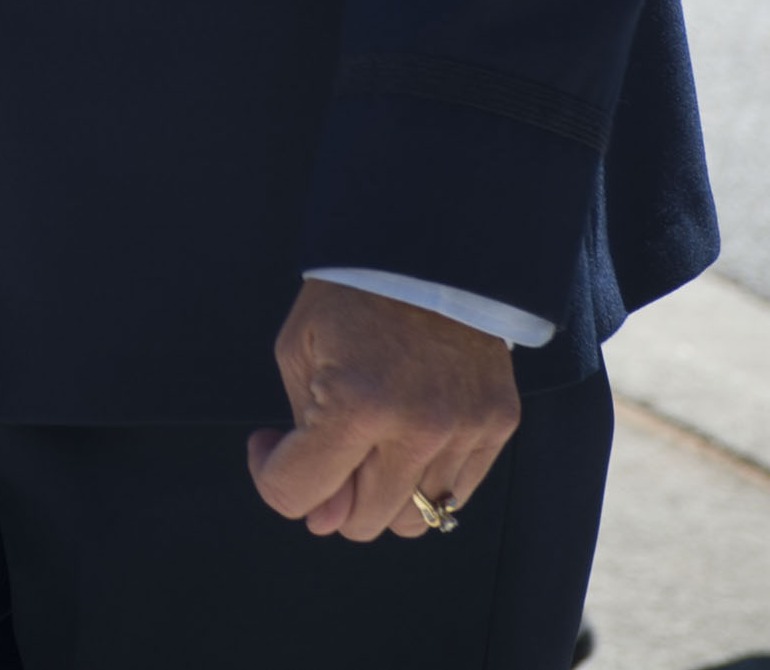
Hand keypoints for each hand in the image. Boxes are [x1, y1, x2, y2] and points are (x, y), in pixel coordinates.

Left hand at [247, 279, 523, 541]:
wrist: (426, 246)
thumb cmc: (348, 297)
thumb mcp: (298, 352)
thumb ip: (302, 439)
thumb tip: (323, 520)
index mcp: (355, 404)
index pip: (299, 495)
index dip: (273, 479)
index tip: (271, 445)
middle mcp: (417, 428)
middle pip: (361, 522)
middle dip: (329, 494)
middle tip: (322, 443)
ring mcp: (465, 430)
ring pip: (416, 521)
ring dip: (380, 495)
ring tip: (369, 440)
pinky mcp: (498, 425)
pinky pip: (457, 494)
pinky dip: (425, 479)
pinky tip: (407, 432)